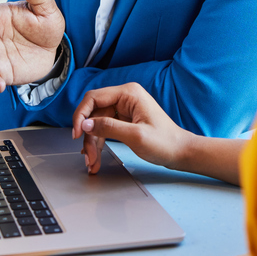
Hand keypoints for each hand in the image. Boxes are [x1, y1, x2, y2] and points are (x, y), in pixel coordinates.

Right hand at [72, 83, 191, 174]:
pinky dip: (99, 143)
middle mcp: (125, 97)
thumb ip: (108, 127)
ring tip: (92, 162)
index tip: (76, 133)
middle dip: (87, 136)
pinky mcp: (124, 120)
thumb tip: (85, 124)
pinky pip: (105, 129)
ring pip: (97, 123)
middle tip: (88, 156)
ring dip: (92, 143)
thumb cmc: (166, 142)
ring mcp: (124, 109)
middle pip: (94, 113)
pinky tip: (96, 157)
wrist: (181, 152)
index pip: (93, 98)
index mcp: (129, 93)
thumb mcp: (135, 136)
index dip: (80, 115)